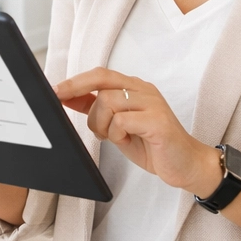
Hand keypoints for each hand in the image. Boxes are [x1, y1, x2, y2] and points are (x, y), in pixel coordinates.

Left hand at [54, 68, 221, 196]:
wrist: (187, 165)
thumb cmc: (153, 146)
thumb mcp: (119, 127)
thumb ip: (100, 111)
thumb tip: (70, 98)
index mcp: (135, 89)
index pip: (100, 75)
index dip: (75, 81)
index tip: (53, 91)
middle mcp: (144, 90)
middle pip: (102, 80)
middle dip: (76, 90)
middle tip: (60, 100)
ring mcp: (153, 103)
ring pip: (108, 101)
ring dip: (100, 123)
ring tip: (111, 137)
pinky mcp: (158, 121)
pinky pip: (122, 120)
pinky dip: (116, 133)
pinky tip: (126, 140)